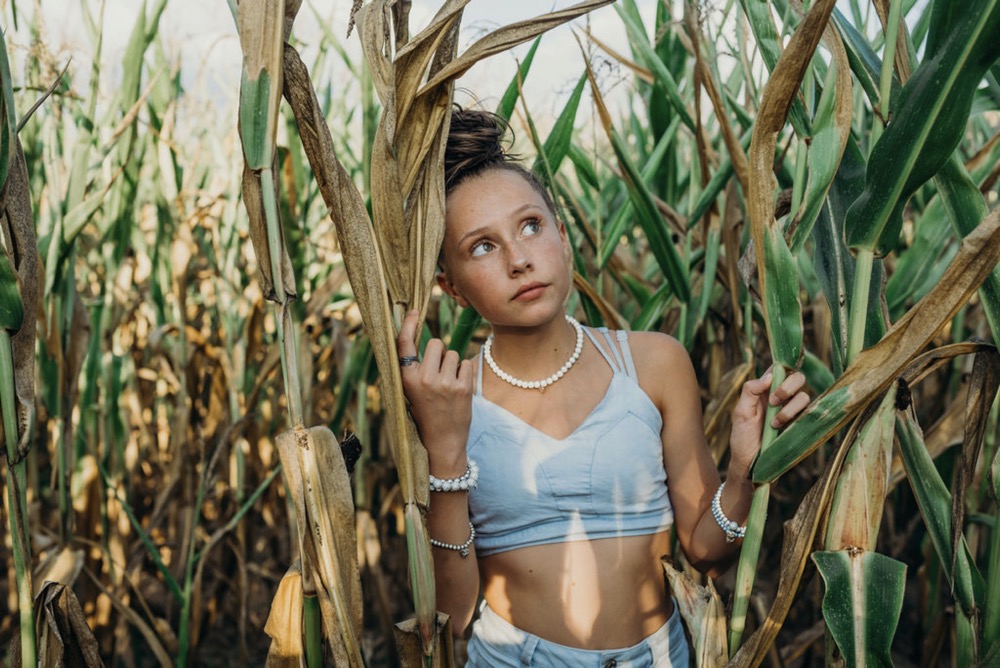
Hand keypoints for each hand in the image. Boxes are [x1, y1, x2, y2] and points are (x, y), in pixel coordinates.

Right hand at [397, 310, 473, 474]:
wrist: (443, 442)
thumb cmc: (425, 413)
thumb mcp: (411, 392)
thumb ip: (414, 368)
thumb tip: (424, 340)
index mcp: (407, 379)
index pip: (404, 344)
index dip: (408, 324)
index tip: (413, 310)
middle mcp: (424, 378)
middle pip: (435, 343)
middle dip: (438, 352)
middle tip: (437, 372)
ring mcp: (445, 383)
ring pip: (453, 353)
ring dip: (452, 364)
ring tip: (448, 385)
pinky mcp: (464, 387)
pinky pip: (466, 363)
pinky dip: (464, 372)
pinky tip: (458, 389)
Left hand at [728, 367, 808, 476]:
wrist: (750, 466)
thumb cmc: (742, 438)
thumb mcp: (740, 413)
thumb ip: (750, 391)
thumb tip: (770, 375)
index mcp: (764, 390)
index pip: (779, 369)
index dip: (783, 366)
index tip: (778, 373)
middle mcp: (781, 398)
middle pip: (798, 378)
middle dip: (788, 386)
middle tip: (773, 401)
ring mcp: (792, 412)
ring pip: (805, 396)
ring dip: (790, 408)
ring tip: (774, 424)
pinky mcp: (800, 426)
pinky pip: (810, 414)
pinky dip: (798, 417)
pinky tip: (782, 428)